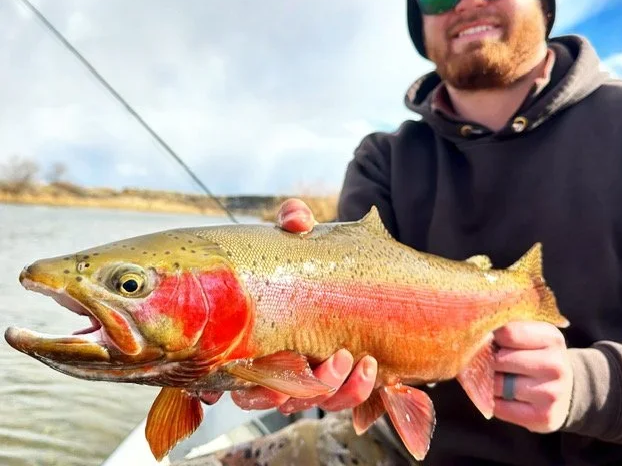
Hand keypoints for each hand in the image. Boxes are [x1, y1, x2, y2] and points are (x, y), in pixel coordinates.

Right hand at [230, 199, 377, 413]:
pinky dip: (359, 392)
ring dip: (341, 392)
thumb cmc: (298, 247)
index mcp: (256, 337)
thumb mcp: (294, 231)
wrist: (326, 253)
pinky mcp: (337, 368)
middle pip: (286, 399)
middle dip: (313, 390)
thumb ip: (292, 219)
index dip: (261, 394)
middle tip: (340, 358)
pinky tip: (373, 370)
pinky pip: (346, 395)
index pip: (249, 382)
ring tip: (364, 364)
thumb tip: (297, 222)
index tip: (278, 389)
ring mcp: (307, 368)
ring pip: (318, 401)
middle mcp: (277, 361)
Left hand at [493, 322, 573, 432]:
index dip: (491, 336)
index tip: (487, 338)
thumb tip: (475, 329)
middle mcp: (556, 365)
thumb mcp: (529, 334)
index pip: (508, 332)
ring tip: (496, 377)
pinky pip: (502, 408)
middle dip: (488, 360)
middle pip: (501, 359)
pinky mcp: (543, 417)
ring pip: (499, 384)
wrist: (564, 390)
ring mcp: (552, 393)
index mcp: (551, 338)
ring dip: (490, 382)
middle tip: (487, 360)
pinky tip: (501, 396)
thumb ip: (506, 328)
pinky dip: (494, 402)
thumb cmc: (536, 355)